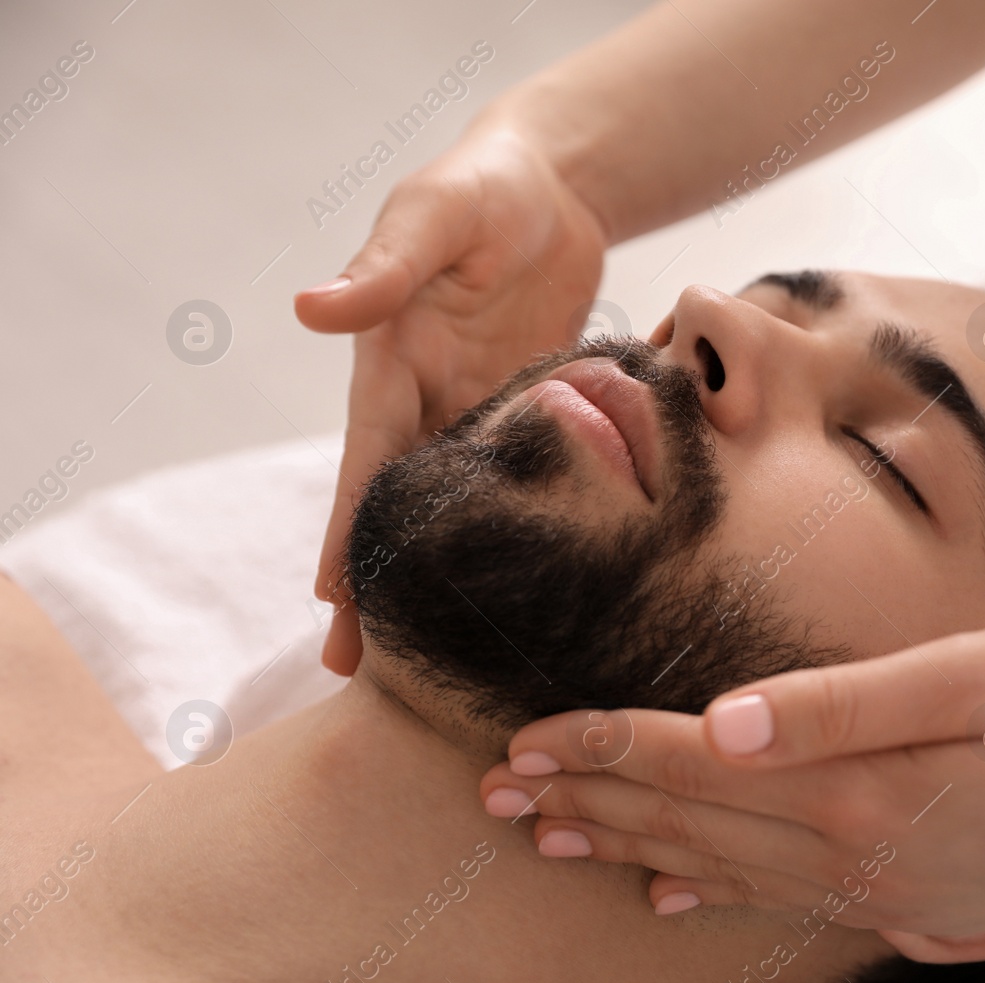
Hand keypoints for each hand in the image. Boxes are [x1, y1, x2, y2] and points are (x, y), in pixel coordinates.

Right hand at [295, 110, 607, 674]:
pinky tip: (518, 585)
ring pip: (459, 510)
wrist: (550, 185)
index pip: (367, 462)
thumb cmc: (480, 188)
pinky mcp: (535, 411)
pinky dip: (514, 533)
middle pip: (401, 507)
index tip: (329, 603)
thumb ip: (384, 267)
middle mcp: (430, 400)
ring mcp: (481, 411)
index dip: (348, 532)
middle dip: (378, 584)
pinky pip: (524, 481)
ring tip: (433, 650)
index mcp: (393, 364)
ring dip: (444, 575)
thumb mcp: (431, 217)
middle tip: (360, 670)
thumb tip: (310, 309)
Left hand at [479, 627, 984, 962]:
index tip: (520, 741)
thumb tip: (721, 718)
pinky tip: (672, 898)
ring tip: (551, 840)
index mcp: (863, 792)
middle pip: (691, 827)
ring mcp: (886, 891)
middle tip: (493, 796)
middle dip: (588, 805)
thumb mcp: (981, 680)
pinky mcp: (914, 900)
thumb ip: (844, 703)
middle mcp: (858, 857)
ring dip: (631, 850)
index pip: (696, 767)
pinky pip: (782, 903)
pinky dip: (713, 894)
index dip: (603, 751)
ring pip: (723, 870)